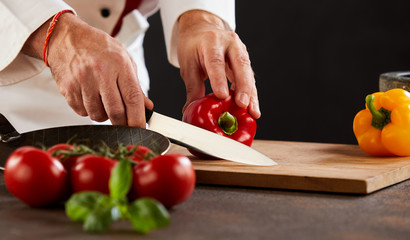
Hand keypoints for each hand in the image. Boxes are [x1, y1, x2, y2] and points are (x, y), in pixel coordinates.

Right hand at [23, 13, 152, 127]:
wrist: (65, 38)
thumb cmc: (98, 47)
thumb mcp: (123, 58)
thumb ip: (135, 84)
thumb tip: (146, 107)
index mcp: (119, 64)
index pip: (132, 98)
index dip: (138, 118)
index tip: (140, 128)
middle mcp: (100, 73)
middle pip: (116, 112)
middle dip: (122, 123)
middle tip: (124, 122)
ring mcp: (82, 81)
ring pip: (98, 115)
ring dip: (104, 115)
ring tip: (103, 100)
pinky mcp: (68, 89)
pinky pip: (82, 112)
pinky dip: (88, 110)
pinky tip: (89, 96)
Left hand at [177, 10, 260, 118]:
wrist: (202, 30)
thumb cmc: (194, 47)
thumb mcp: (188, 65)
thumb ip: (192, 88)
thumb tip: (190, 109)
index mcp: (212, 41)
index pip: (216, 61)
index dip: (219, 79)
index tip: (222, 95)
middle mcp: (230, 43)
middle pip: (240, 65)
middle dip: (243, 87)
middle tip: (242, 104)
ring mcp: (241, 50)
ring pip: (248, 73)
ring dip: (251, 94)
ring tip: (252, 111)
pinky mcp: (245, 61)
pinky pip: (250, 78)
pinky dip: (251, 94)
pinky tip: (252, 108)